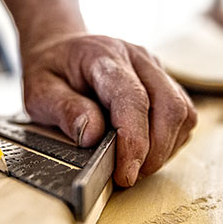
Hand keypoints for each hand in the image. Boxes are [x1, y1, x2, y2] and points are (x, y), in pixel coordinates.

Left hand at [22, 34, 196, 186]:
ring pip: (182, 111)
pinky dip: (170, 140)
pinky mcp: (163, 81)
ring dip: (165, 147)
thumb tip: (93, 136)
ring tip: (136, 164)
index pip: (132, 98)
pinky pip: (183, 114)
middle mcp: (136, 58)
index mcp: (103, 56)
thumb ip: (64, 111)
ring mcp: (154, 68)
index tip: (126, 173)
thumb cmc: (51, 70)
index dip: (134, 140)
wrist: (61, 48)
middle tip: (129, 176)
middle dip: (155, 152)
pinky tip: (145, 150)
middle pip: (168, 106)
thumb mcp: (39, 92)